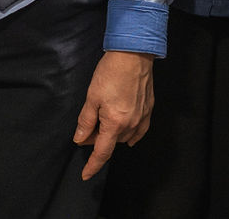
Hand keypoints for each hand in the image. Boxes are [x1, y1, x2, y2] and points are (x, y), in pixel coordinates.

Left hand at [72, 51, 153, 179]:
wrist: (134, 55)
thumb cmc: (111, 72)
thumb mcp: (92, 97)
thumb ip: (86, 121)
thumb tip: (80, 138)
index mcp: (114, 123)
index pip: (102, 152)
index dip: (92, 165)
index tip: (86, 174)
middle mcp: (130, 125)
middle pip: (111, 142)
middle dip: (97, 139)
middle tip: (87, 127)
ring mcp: (142, 118)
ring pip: (124, 136)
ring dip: (112, 134)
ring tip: (103, 119)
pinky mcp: (148, 110)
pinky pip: (139, 131)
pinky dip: (130, 134)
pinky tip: (125, 132)